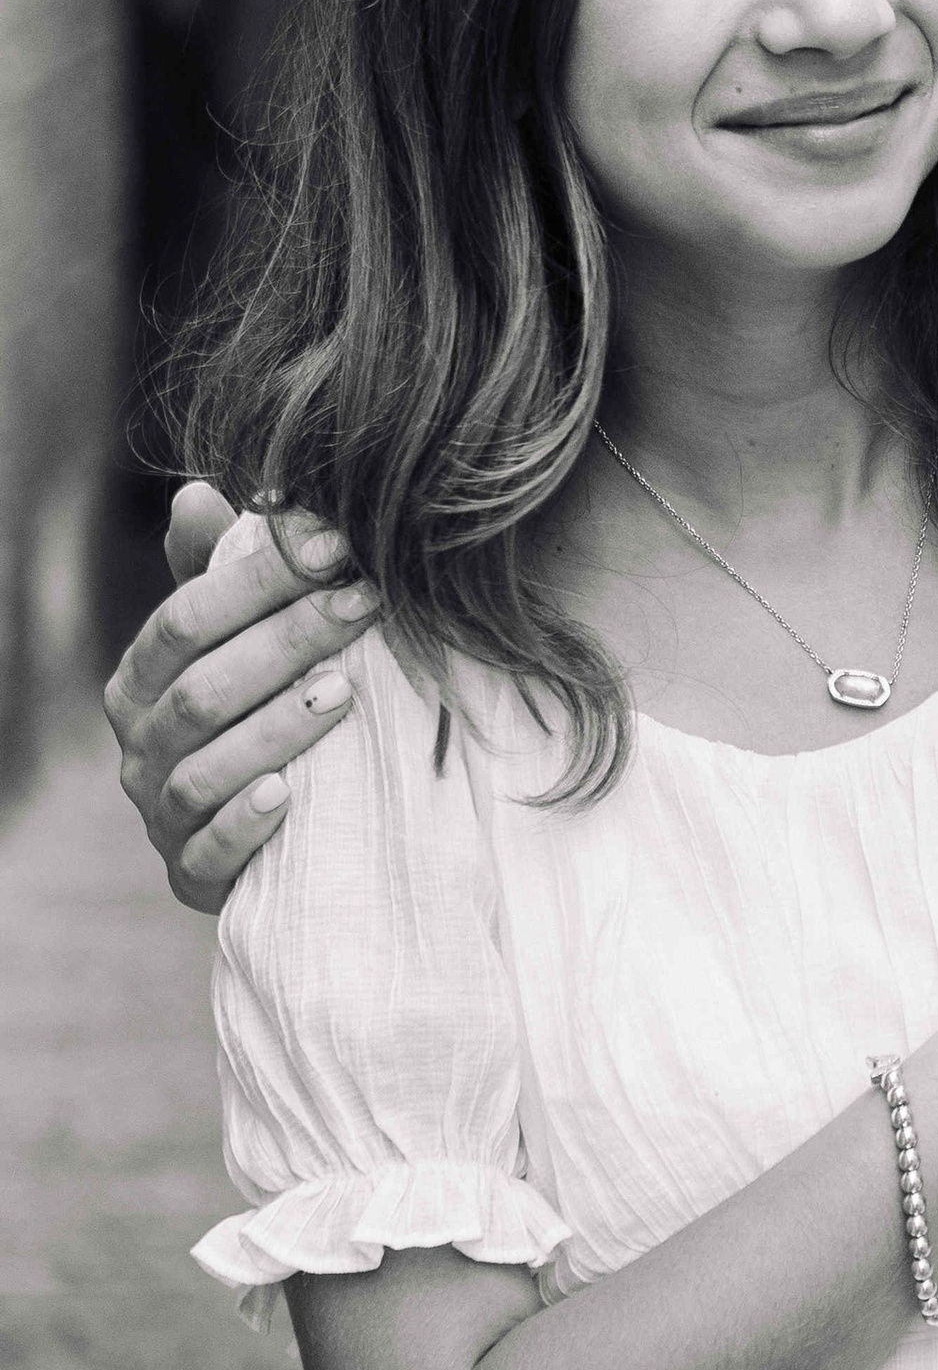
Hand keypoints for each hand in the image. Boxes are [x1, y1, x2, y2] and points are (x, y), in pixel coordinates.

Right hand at [104, 487, 375, 910]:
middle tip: (366, 602)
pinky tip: (290, 796)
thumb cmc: (258, 700)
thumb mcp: (239, 634)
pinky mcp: (192, 876)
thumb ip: (219, 570)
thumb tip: (195, 493)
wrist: (272, 825)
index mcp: (140, 678)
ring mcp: (161, 816)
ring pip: (205, 770)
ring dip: (277, 729)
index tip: (337, 544)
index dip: (259, 579)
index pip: (186, 618)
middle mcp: (139, 747)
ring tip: (344, 691)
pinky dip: (245, 825)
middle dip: (287, 640)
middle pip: (204, 690)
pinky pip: (208, 854)